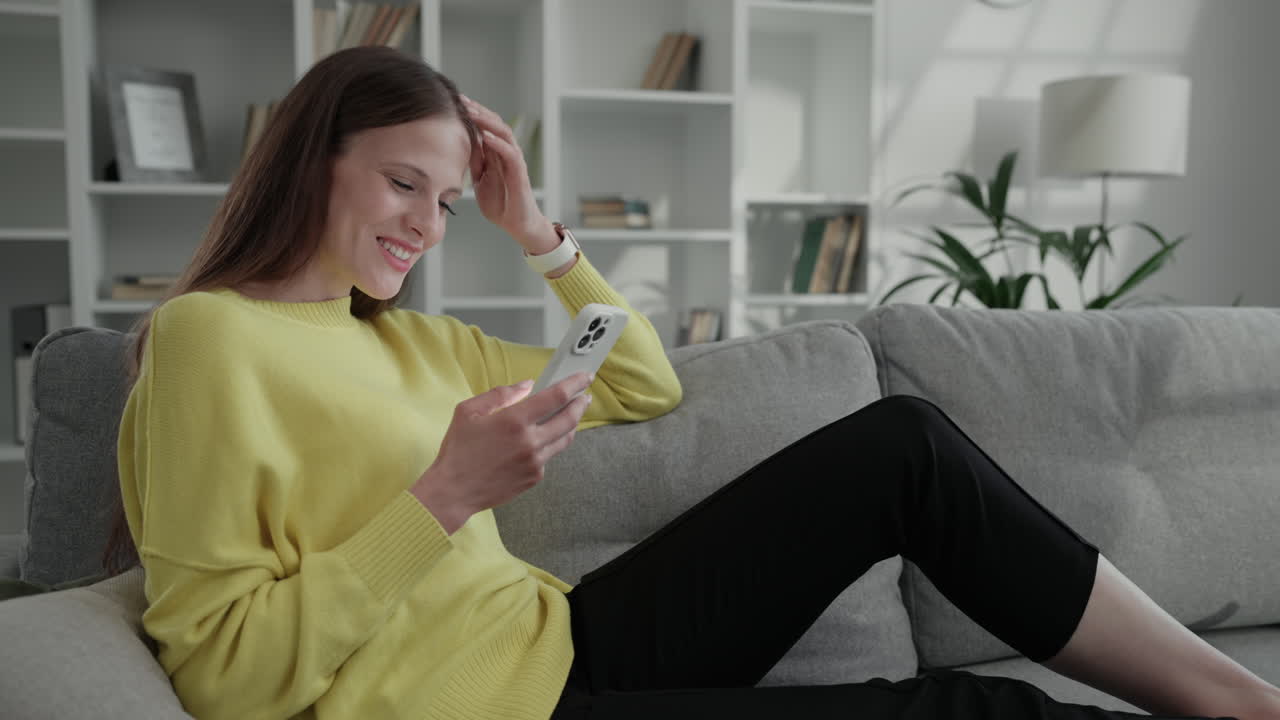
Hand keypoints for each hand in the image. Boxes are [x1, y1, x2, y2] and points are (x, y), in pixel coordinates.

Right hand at [411, 371, 594, 533]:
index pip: (556, 397)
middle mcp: (530, 441)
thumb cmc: (458, 450)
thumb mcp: (468, 411)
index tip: (584, 377)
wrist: (454, 491)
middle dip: (580, 404)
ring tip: (569, 415)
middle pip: (569, 418)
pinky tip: (541, 439)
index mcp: (514, 421)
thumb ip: (501, 395)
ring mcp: (535, 461)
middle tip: (584, 396)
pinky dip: (549, 444)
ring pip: (564, 439)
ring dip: (570, 424)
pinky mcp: (534, 477)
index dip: (574, 384)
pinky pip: (549, 455)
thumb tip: (528, 385)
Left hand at [461, 94, 548, 245]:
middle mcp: (506, 153)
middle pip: (494, 123)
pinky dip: (498, 143)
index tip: (454, 103)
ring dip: (487, 122)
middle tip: (460, 100)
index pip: (484, 126)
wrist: (518, 225)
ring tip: (472, 112)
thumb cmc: (501, 204)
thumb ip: (475, 163)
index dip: (471, 114)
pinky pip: (510, 153)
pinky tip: (485, 136)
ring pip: (504, 133)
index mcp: (496, 154)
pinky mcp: (520, 173)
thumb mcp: (480, 180)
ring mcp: (514, 161)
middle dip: (477, 111)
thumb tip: (461, 145)